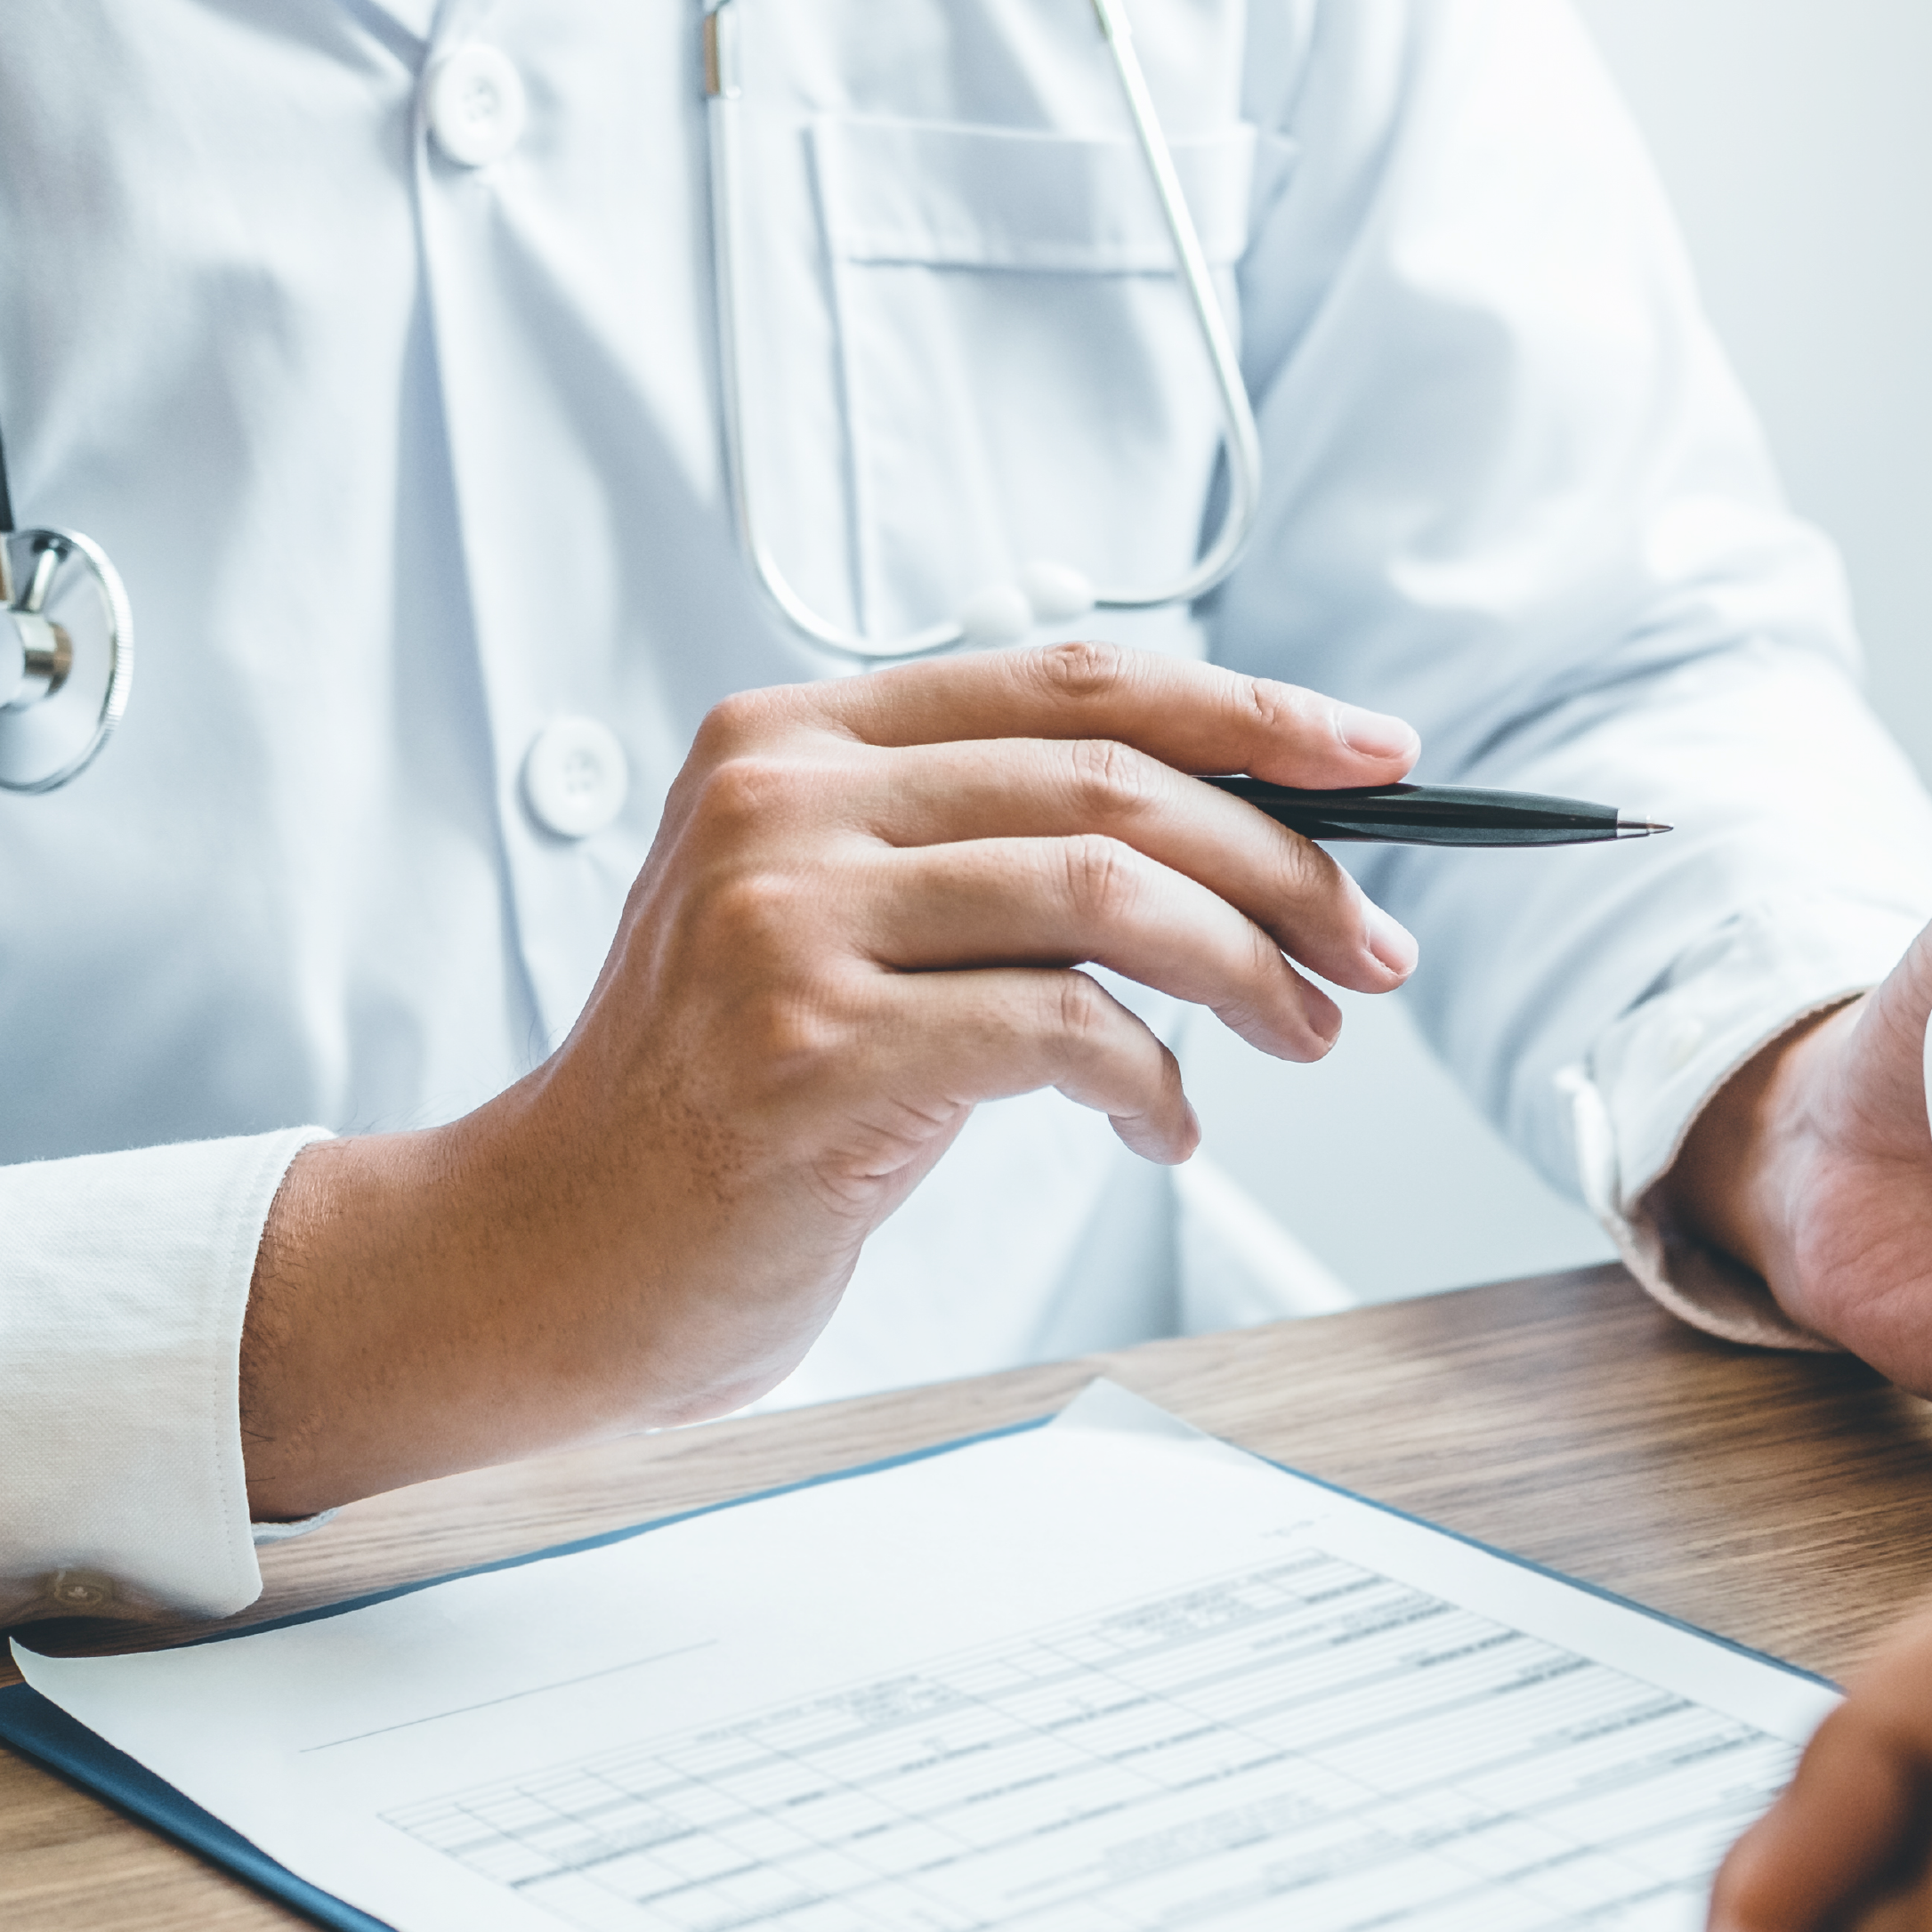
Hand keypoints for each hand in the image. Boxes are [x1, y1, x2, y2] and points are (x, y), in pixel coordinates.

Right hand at [235, 645, 1418, 1514]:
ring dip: (1248, 968)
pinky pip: (1062, 1033)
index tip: (1374, 755)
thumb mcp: (835, 927)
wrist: (556, 1252)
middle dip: (1284, 862)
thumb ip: (983, 855)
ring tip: (1303, 1034)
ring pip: (1104, 891)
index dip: (1247, 709)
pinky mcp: (814, 1048)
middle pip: (1109, 780)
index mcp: (792, 740)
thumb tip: (1239, 838)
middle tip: (1371, 947)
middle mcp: (781, 801)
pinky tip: (1169, 1129)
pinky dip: (1156, 1084)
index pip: (1069, 679)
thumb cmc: (723, 1101)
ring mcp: (787, 920)